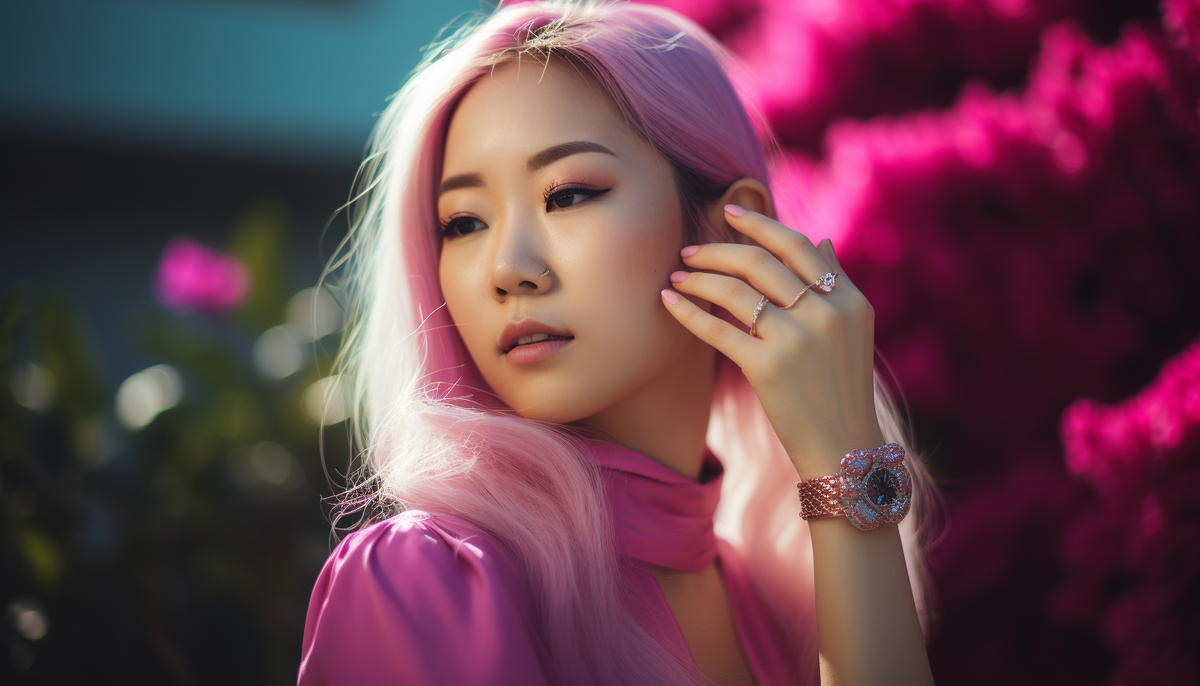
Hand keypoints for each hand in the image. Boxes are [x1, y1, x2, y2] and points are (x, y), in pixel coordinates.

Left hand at [660, 205, 883, 479]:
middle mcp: (825, 314)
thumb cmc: (842, 390)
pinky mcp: (768, 368)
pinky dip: (688, 311)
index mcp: (848, 300)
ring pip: (735, 291)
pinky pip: (717, 328)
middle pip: (760, 262)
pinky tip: (669, 300)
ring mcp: (797, 340)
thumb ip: (837, 282)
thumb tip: (821, 240)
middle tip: (689, 250)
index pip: (796, 246)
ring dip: (699, 278)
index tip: (728, 212)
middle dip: (717, 250)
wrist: (844, 448)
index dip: (759, 224)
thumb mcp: (854, 331)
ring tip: (678, 276)